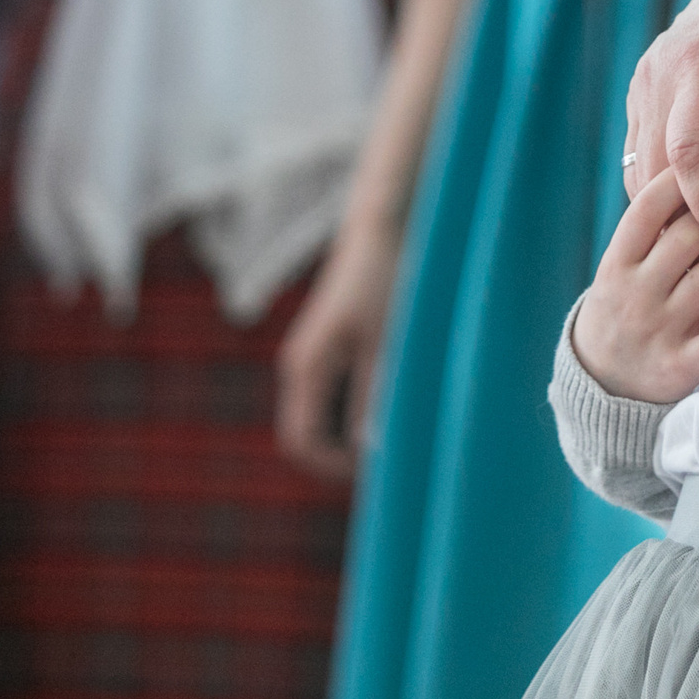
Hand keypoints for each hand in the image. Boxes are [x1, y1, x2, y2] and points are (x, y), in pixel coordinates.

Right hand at [274, 204, 400, 479]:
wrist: (381, 227)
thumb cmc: (385, 279)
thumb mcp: (386, 342)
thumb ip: (375, 396)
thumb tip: (370, 451)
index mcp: (306, 368)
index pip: (300, 441)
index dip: (334, 467)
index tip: (379, 471)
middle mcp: (300, 366)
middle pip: (307, 434)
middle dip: (343, 454)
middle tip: (393, 458)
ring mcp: (313, 356)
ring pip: (323, 416)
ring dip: (352, 431)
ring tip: (398, 432)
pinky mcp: (331, 346)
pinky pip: (335, 395)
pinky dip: (357, 410)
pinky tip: (394, 403)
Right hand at [572, 168, 698, 403]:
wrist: (601, 387)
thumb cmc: (621, 310)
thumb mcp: (620, 270)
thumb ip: (652, 233)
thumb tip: (696, 177)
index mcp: (616, 264)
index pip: (651, 207)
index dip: (686, 178)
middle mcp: (634, 292)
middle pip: (692, 233)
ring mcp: (658, 329)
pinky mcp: (681, 365)